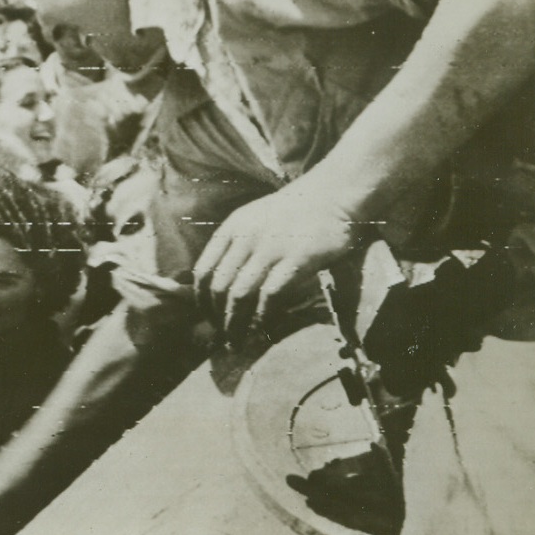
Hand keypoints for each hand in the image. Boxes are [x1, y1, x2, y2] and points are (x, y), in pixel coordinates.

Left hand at [193, 179, 360, 339]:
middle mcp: (245, 238)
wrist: (334, 192)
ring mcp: (270, 248)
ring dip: (235, 323)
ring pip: (240, 295)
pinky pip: (269, 295)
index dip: (200, 300)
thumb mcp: (254, 219)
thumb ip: (235, 245)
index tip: (207, 317)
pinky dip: (261, 316)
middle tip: (223, 335)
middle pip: (219, 287)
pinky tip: (261, 329)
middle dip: (217, 317)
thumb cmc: (295, 211)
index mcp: (231, 228)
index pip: (203, 271)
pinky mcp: (296, 259)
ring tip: (237, 341)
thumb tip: (218, 282)